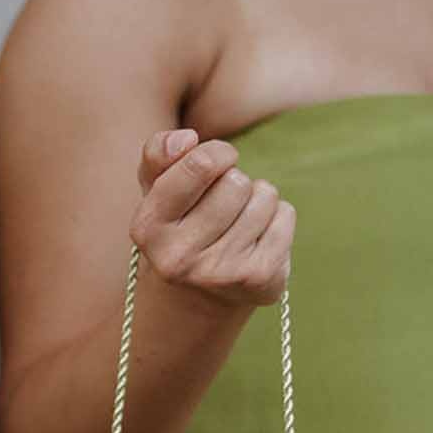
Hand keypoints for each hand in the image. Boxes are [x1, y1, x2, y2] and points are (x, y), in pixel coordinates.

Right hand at [132, 128, 294, 308]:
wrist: (199, 293)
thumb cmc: (179, 224)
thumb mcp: (157, 188)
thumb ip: (159, 154)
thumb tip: (186, 139)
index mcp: (147, 228)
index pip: (201, 164)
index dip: (217, 152)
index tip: (215, 163)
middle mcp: (178, 257)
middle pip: (236, 182)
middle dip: (234, 182)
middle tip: (221, 206)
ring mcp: (219, 272)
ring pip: (263, 197)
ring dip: (257, 199)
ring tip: (237, 222)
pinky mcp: (258, 278)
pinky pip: (285, 215)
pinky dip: (277, 218)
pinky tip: (256, 238)